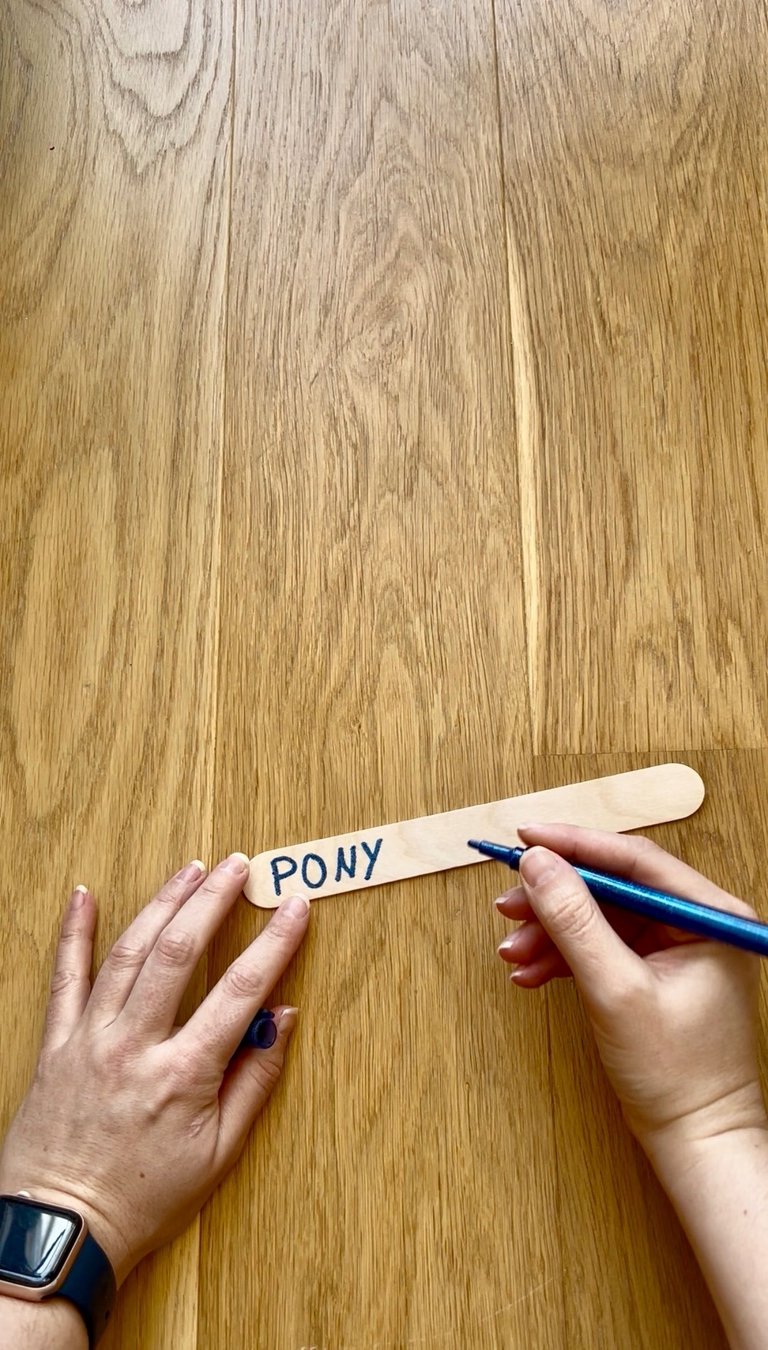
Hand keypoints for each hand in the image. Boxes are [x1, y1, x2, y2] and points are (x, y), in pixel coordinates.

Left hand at [0, 855, 309, 1284]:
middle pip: (178, 952)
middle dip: (212, 900)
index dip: (274, 943)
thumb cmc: (143, 1200)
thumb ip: (255, 1081)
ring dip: (161, 903)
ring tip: (189, 870)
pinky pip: (63, 978)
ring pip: (127, 953)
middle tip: (237, 866)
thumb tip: (285, 1020)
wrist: (59, 1232)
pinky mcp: (56, 1046)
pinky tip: (83, 896)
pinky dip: (72, 933)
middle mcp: (134, 1046)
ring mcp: (90, 1040)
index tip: (294, 906)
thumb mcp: (218, 1156)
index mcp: (182, 1074)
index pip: (240, 990)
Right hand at [495, 824, 766, 1161]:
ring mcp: (676, 949)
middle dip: (555, 899)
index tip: (527, 838)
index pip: (635, 860)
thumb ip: (574, 921)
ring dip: (551, 933)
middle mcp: (698, 924)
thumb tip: (538, 865)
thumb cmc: (677, 1076)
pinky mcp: (654, 973)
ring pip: (600, 919)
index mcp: (711, 916)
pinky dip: (563, 958)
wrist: (696, 1142)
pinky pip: (601, 948)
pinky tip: (530, 973)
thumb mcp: (615, 990)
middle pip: (612, 887)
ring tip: (512, 953)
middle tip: (508, 904)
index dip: (575, 845)